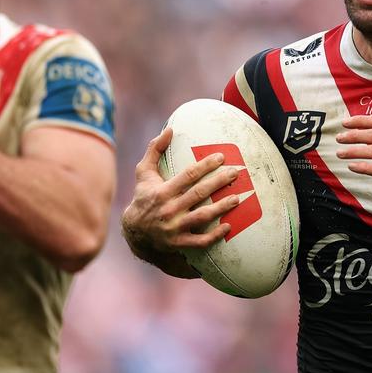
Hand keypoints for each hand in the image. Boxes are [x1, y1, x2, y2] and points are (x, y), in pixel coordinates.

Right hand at [121, 127, 240, 254]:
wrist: (134, 231)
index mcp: (163, 191)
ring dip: (222, 207)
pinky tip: (228, 226)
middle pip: (199, 193)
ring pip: (203, 216)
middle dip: (219, 182)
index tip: (221, 157)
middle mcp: (169, 209)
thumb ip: (154, 150)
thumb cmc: (143, 196)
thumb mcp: (143, 172)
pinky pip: (200, 241)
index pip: (188, 175)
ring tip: (237, 198)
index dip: (206, 165)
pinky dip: (215, 235)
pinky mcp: (179, 243)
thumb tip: (169, 129)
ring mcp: (175, 227)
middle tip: (236, 173)